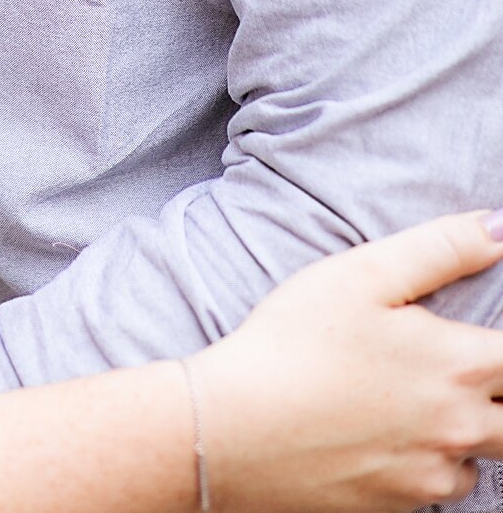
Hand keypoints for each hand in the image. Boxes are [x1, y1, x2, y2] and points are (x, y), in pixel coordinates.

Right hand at [195, 211, 502, 511]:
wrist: (235, 430)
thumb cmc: (294, 342)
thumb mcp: (362, 273)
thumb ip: (440, 248)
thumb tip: (497, 228)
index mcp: (458, 364)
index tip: (484, 344)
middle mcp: (460, 427)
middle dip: (499, 392)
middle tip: (463, 370)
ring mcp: (432, 474)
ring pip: (484, 457)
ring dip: (472, 433)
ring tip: (423, 400)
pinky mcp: (402, 506)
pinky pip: (443, 486)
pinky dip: (433, 464)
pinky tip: (393, 435)